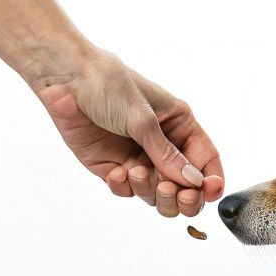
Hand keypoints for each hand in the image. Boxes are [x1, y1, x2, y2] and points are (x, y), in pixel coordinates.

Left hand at [31, 52, 224, 216]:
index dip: (210, 179)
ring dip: (150, 190)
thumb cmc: (108, 84)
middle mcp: (161, 144)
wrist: (65, 80)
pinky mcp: (112, 166)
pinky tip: (117, 173)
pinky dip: (124, 188)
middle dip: (182, 195)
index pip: (206, 159)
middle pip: (184, 185)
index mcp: (178, 125)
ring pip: (156, 193)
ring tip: (135, 173)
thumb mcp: (142, 118)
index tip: (209, 192)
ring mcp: (137, 157)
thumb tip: (193, 182)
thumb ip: (166, 154)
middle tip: (174, 194)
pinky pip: (127, 190)